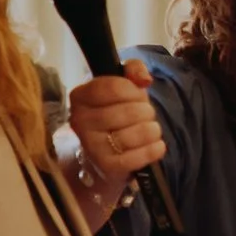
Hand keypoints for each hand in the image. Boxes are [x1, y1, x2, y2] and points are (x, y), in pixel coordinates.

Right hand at [66, 60, 164, 192]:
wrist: (105, 152)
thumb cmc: (115, 113)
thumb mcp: (122, 85)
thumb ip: (133, 70)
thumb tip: (143, 79)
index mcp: (80, 96)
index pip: (114, 87)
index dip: (134, 91)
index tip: (137, 96)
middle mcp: (80, 121)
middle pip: (130, 111)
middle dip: (146, 112)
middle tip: (144, 116)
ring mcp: (92, 146)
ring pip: (138, 133)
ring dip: (152, 130)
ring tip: (149, 130)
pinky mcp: (107, 166)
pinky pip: (140, 155)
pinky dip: (155, 149)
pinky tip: (155, 145)